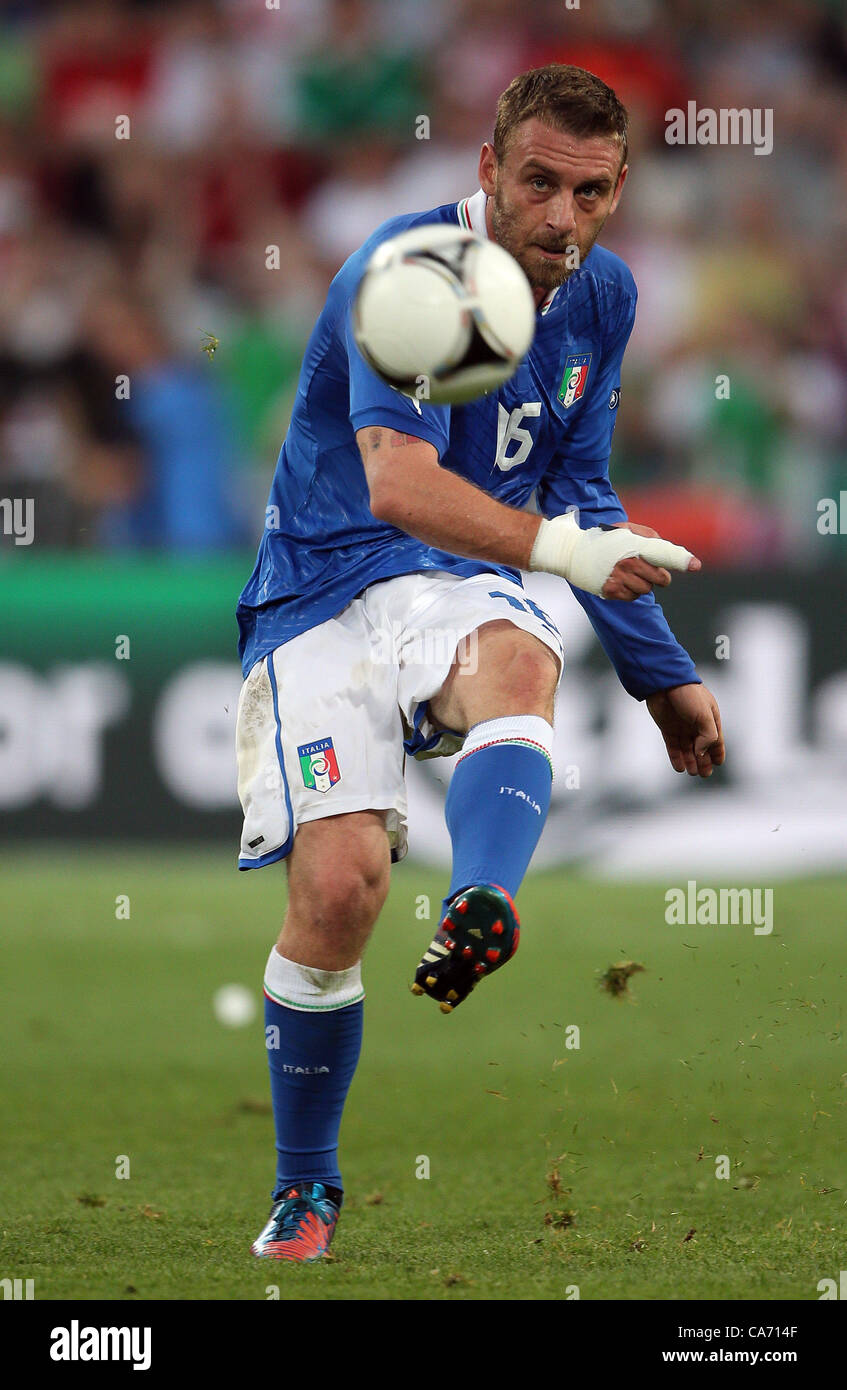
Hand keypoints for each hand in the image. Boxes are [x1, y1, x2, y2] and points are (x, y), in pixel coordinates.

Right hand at [529, 514, 699, 598]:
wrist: (572, 552)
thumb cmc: (604, 540)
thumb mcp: (625, 529)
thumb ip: (648, 536)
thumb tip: (664, 549)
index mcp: (635, 545)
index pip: (664, 553)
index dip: (682, 560)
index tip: (696, 565)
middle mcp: (629, 562)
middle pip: (661, 579)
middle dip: (659, 576)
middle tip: (646, 569)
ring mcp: (620, 578)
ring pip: (647, 590)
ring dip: (643, 584)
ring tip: (627, 573)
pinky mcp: (611, 591)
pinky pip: (633, 598)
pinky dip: (630, 592)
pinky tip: (619, 581)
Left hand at [646, 682, 724, 777]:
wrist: (664, 684)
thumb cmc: (689, 695)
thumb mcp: (705, 715)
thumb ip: (708, 735)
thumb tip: (701, 752)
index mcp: (709, 719)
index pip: (716, 739)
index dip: (718, 752)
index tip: (718, 763)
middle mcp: (696, 724)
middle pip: (701, 747)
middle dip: (704, 761)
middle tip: (704, 774)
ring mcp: (681, 727)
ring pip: (687, 749)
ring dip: (690, 761)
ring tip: (692, 772)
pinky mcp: (667, 728)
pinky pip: (673, 746)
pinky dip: (676, 757)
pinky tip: (679, 767)